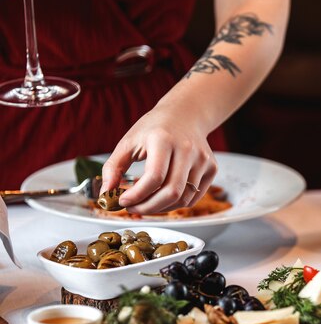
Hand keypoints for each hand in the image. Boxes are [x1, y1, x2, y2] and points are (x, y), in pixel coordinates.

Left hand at [101, 106, 217, 213]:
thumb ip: (114, 167)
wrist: (185, 114)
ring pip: (183, 198)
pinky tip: (162, 198)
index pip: (154, 177)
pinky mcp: (212, 168)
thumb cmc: (155, 128)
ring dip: (161, 208)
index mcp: (164, 139)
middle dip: (148, 207)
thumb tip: (106, 195)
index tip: (123, 201)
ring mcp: (203, 159)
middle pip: (171, 192)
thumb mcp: (129, 141)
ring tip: (146, 203)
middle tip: (133, 208)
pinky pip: (194, 197)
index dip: (137, 195)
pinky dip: (176, 204)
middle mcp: (187, 149)